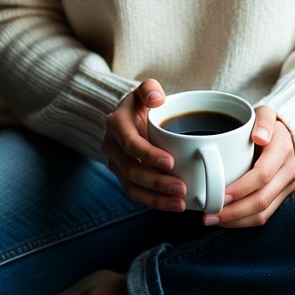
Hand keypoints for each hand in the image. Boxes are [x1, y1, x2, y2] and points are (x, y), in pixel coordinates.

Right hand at [100, 78, 187, 212]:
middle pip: (132, 170)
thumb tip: (157, 98)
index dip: (148, 154)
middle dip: (157, 182)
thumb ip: (149, 89)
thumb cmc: (142, 103)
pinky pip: (136, 194)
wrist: (130, 118)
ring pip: (132, 187)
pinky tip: (174, 205)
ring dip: (156, 198)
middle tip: (182, 187)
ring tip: (181, 203)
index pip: (130, 143)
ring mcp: (116, 165)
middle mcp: (112, 147)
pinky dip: (154, 202)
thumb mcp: (144, 90)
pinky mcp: (123, 177)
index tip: (171, 161)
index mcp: (116, 124)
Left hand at [207, 106, 294, 227]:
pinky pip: (265, 215)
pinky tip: (226, 220)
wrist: (283, 133)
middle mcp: (289, 169)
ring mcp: (288, 185)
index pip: (262, 174)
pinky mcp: (283, 196)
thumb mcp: (264, 113)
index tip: (219, 194)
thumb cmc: (264, 124)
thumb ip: (263, 121)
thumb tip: (260, 137)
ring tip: (213, 220)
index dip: (241, 188)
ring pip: (264, 213)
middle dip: (234, 211)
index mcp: (283, 148)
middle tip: (209, 214)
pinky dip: (244, 221)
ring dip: (237, 220)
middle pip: (262, 199)